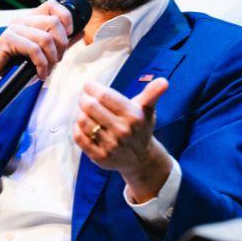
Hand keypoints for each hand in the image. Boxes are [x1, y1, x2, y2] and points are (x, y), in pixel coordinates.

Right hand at [0, 0, 78, 104]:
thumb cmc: (20, 69)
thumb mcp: (45, 54)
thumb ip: (61, 42)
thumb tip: (80, 31)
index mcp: (30, 19)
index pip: (53, 5)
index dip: (66, 17)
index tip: (69, 34)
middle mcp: (20, 20)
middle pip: (54, 23)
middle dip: (61, 46)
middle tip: (56, 61)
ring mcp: (12, 29)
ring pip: (46, 38)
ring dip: (52, 59)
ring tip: (47, 70)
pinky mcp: (5, 40)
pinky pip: (34, 49)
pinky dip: (42, 65)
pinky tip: (40, 74)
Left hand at [74, 78, 171, 201]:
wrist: (141, 159)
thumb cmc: (141, 127)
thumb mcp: (148, 109)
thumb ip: (152, 93)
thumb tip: (164, 81)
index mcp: (133, 116)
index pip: (105, 96)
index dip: (92, 88)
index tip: (89, 86)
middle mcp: (122, 131)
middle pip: (91, 107)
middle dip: (84, 99)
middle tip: (85, 98)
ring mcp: (110, 145)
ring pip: (83, 121)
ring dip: (81, 113)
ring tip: (85, 112)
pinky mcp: (100, 157)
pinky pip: (79, 138)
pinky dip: (77, 128)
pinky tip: (82, 125)